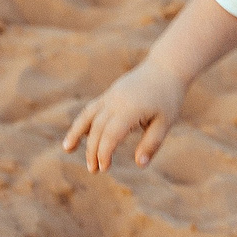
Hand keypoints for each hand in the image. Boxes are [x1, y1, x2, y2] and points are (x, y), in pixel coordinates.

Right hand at [62, 62, 186, 171]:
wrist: (166, 66)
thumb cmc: (168, 96)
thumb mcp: (166, 122)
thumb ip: (152, 144)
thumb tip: (139, 164)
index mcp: (130, 109)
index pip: (110, 134)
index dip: (104, 152)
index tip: (104, 168)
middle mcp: (116, 101)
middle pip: (97, 128)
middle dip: (92, 150)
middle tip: (93, 170)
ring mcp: (111, 95)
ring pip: (88, 115)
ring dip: (76, 132)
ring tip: (67, 149)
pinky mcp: (110, 93)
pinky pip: (92, 108)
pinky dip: (83, 121)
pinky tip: (80, 134)